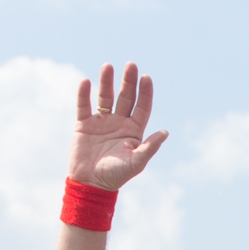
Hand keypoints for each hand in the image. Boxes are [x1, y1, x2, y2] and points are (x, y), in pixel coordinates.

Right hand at [69, 62, 168, 191]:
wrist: (90, 184)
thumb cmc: (115, 176)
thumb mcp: (136, 163)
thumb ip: (149, 147)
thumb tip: (165, 133)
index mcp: (134, 131)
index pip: (142, 106)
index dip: (144, 92)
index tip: (146, 77)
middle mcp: (119, 123)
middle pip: (125, 97)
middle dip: (128, 81)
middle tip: (130, 65)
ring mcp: (101, 122)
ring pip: (105, 97)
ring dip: (106, 82)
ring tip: (108, 66)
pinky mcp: (83, 124)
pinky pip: (83, 105)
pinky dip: (84, 94)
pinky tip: (86, 82)